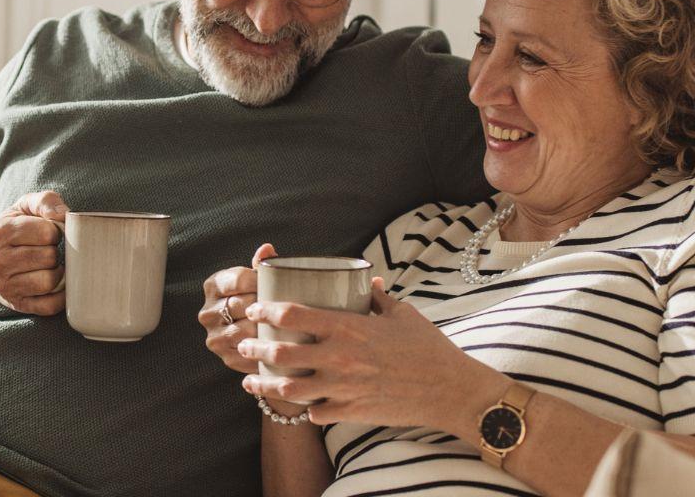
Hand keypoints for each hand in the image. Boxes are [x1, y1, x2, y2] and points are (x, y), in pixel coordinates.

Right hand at [0, 191, 67, 314]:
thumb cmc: (11, 231)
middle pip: (49, 257)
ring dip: (58, 273)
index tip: (49, 234)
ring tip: (51, 266)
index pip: (46, 232)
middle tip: (49, 251)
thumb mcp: (23, 207)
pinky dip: (61, 296)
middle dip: (56, 252)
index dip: (55, 231)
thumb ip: (45, 201)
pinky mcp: (17, 305)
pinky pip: (50, 305)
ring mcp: (4, 286)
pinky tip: (56, 284)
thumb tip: (64, 215)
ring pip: (49, 282)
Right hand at [200, 244, 276, 373]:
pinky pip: (247, 352)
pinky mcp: (225, 356)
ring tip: (283, 325)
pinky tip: (277, 343)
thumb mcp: (257, 280)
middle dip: (265, 305)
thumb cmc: (259, 299)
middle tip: (285, 307)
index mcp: (213, 285)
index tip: (278, 285)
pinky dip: (263, 348)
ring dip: (265, 328)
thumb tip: (267, 248)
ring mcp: (214, 336)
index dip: (261, 282)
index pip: (238, 279)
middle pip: (241, 305)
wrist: (255, 334)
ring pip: (243, 330)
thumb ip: (261, 265)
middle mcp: (207, 311)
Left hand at [239, 278, 509, 431]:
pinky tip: (297, 404)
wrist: (451, 390)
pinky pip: (314, 412)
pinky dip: (303, 408)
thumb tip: (369, 281)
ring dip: (265, 385)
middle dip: (254, 349)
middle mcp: (339, 357)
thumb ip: (378, 298)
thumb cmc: (429, 348)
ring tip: (252, 382)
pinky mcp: (350, 411)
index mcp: (348, 327)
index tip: (255, 309)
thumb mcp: (402, 314)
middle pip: (280, 353)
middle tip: (244, 345)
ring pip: (288, 389)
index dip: (266, 310)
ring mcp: (342, 388)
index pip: (291, 314)